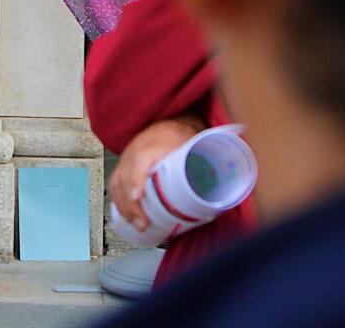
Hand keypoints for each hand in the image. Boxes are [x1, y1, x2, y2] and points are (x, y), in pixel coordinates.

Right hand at [109, 116, 205, 232]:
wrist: (173, 120)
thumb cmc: (186, 135)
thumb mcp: (198, 142)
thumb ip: (210, 159)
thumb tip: (228, 181)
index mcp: (158, 140)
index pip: (141, 157)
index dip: (136, 177)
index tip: (138, 196)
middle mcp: (138, 147)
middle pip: (125, 174)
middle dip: (130, 203)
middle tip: (144, 223)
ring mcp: (128, 156)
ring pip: (117, 181)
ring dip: (123, 206)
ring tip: (137, 224)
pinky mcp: (125, 164)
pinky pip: (115, 183)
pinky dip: (119, 201)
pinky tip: (127, 215)